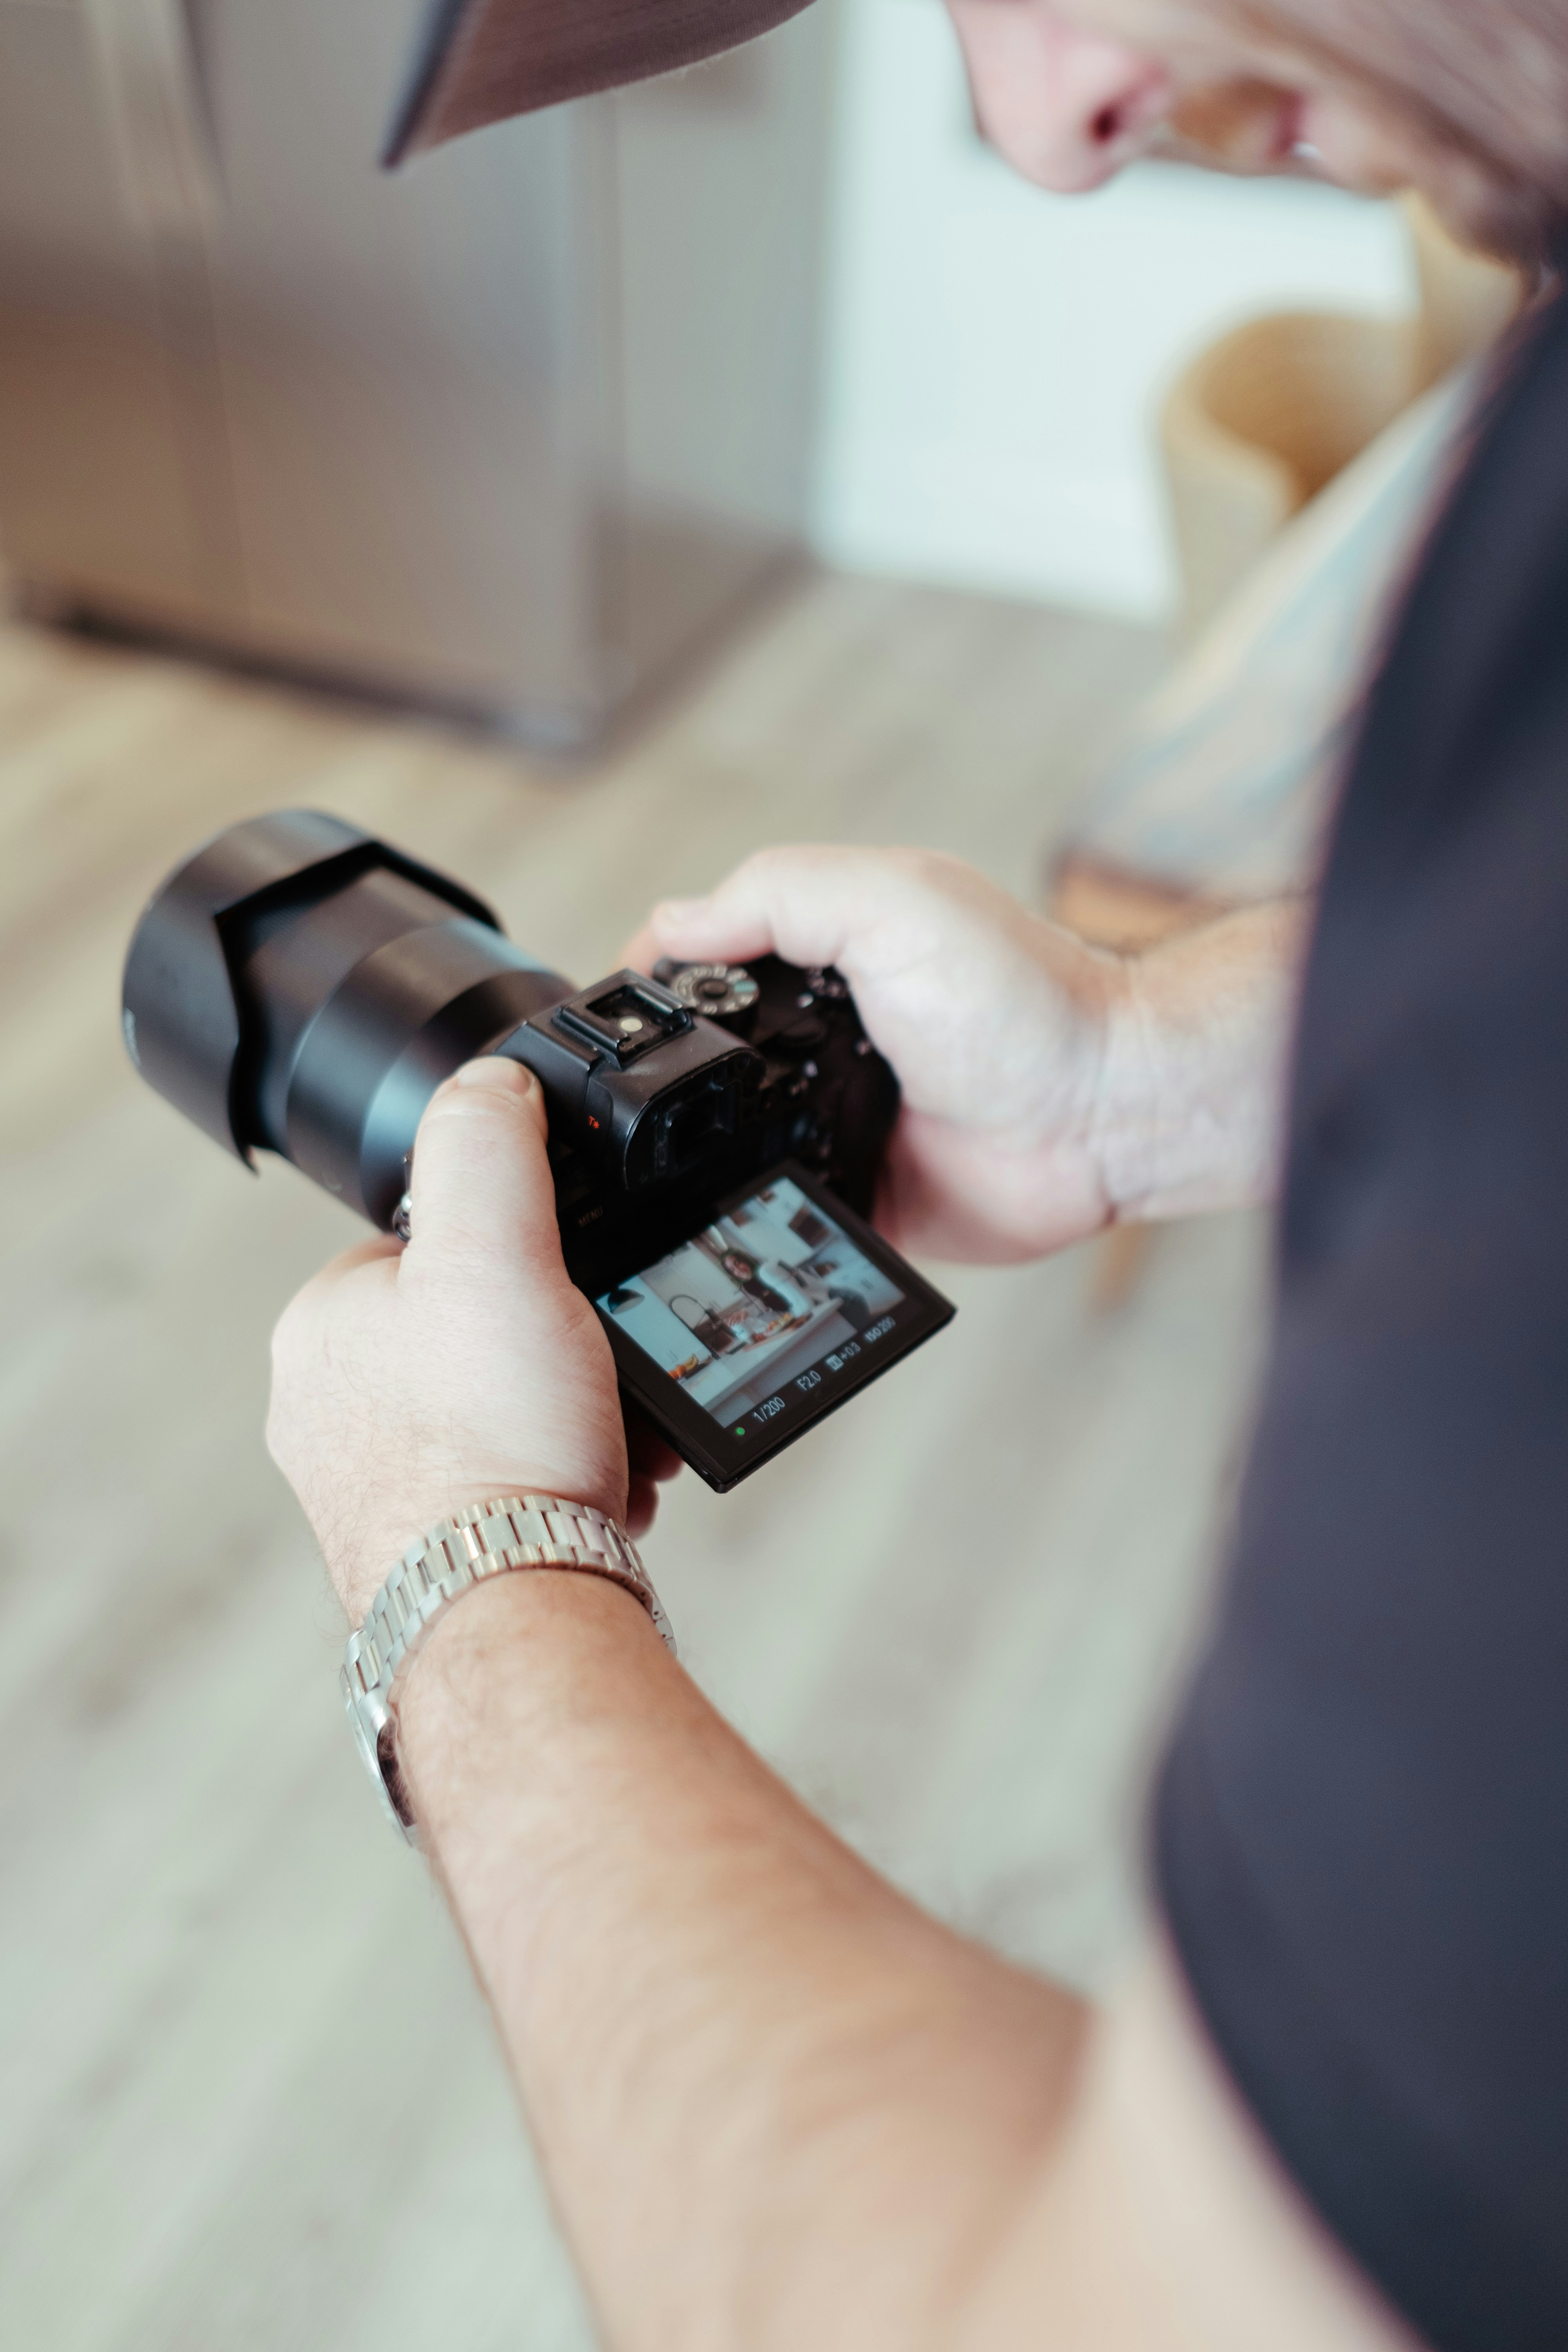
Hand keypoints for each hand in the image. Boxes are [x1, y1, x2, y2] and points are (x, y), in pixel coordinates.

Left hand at [267, 1058, 678, 1624]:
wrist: (511, 1609)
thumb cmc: (491, 1441)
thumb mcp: (497, 1250)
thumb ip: (487, 1149)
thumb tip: (487, 1083)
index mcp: (325, 1328)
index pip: (426, 1247)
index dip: (519, 1254)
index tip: (570, 1286)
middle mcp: (329, 1411)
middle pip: (478, 1335)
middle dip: (559, 1350)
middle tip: (605, 1372)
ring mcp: (372, 1490)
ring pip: (502, 1414)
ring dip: (574, 1416)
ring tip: (611, 1438)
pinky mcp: (421, 1552)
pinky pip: (511, 1486)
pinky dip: (564, 1481)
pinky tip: (597, 1490)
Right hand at [624, 847, 1127, 1262]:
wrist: (1104, 1112)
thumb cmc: (1023, 997)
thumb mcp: (892, 899)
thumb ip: (776, 895)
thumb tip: (669, 924)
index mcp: (822, 960)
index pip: (704, 966)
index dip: (652, 987)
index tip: (607, 1015)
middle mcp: (821, 1040)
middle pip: (703, 1060)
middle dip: (662, 1080)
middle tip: (625, 1106)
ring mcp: (833, 1121)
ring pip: (728, 1143)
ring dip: (701, 1155)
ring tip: (665, 1166)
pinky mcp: (854, 1197)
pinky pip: (779, 1211)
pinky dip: (755, 1212)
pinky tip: (732, 1207)